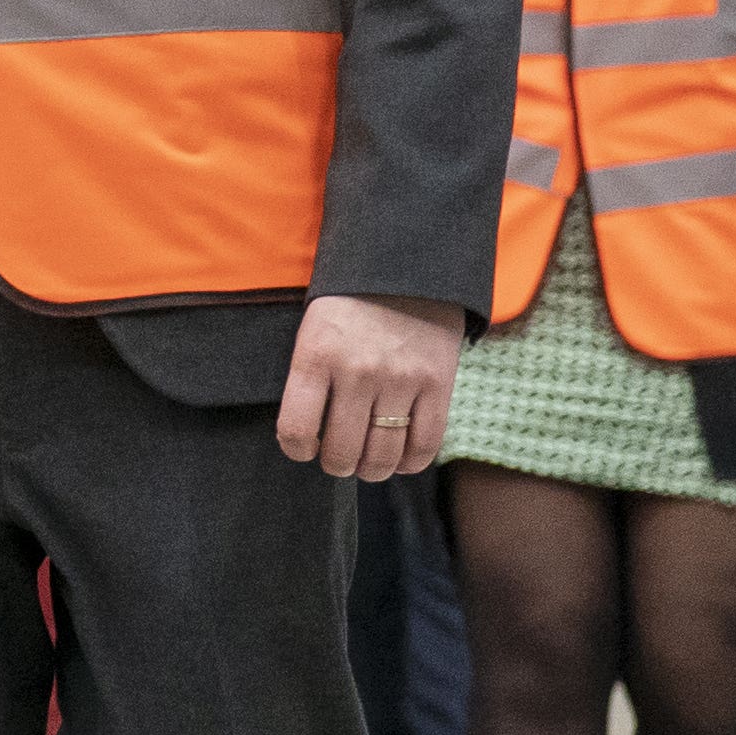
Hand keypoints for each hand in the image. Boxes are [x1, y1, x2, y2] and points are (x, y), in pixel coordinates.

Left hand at [276, 291, 458, 479]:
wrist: (408, 264)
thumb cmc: (351, 302)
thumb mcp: (313, 329)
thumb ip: (310, 377)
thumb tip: (307, 433)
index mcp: (315, 357)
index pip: (296, 429)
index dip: (297, 450)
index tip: (304, 449)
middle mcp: (357, 372)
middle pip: (342, 451)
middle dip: (337, 465)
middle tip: (339, 460)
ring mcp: (400, 380)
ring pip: (383, 455)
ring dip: (372, 470)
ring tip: (368, 464)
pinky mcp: (438, 384)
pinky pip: (425, 443)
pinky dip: (411, 462)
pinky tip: (401, 459)